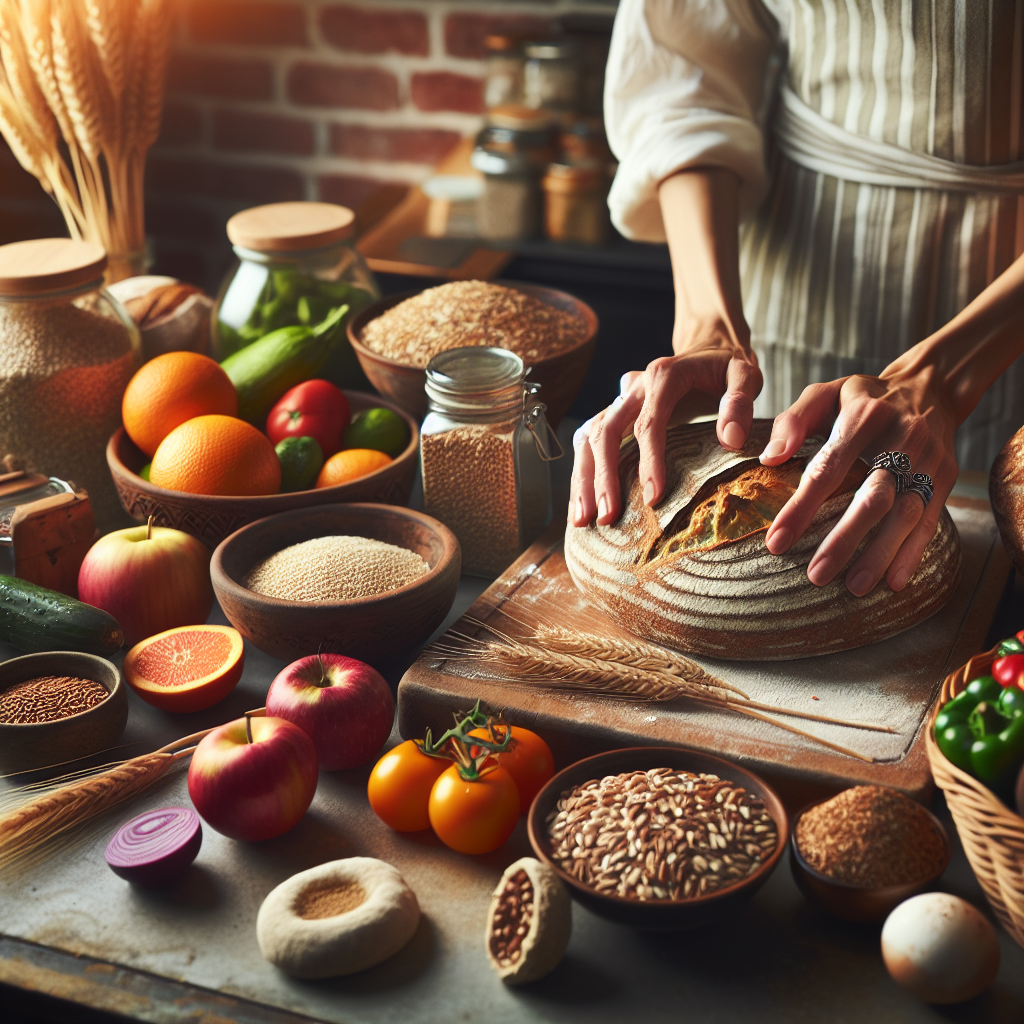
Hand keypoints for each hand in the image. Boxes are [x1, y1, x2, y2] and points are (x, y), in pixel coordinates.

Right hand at [569, 325, 761, 526]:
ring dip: (583, 478)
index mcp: (663, 376)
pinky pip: (588, 441)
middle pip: (606, 432)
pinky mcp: (615, 414)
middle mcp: (633, 387)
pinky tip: (581, 503)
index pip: (649, 423)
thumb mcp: (746, 374)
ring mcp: (620, 401)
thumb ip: (740, 401)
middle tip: (607, 517)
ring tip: (582, 520)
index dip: (648, 462)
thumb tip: (729, 439)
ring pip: (588, 437)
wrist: (708, 347)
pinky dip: (582, 471)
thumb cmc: (727, 366)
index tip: (652, 498)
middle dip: (603, 477)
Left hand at [761, 368, 958, 594]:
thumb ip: (793, 422)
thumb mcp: (825, 393)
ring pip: (906, 514)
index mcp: (864, 417)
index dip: (802, 507)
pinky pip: (931, 520)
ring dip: (880, 554)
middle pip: (873, 496)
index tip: (776, 543)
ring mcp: (927, 461)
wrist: (929, 387)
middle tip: (815, 576)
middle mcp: (901, 439)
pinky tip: (894, 581)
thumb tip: (769, 458)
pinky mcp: (944, 478)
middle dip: (844, 539)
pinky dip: (913, 553)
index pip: (828, 468)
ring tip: (853, 587)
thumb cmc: (862, 398)